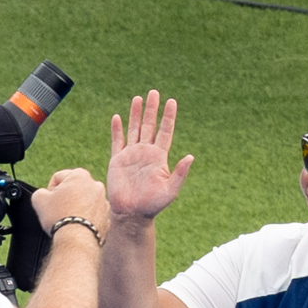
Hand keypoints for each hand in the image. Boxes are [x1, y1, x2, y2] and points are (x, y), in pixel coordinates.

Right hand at [28, 166, 108, 236]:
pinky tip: (77, 227)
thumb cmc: (59, 217)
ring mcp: (104, 202)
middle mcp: (95, 185)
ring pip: (84, 202)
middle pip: (73, 189)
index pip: (58, 178)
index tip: (49, 202)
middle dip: (65, 199)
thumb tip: (44, 195)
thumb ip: (40, 192)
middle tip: (57, 211)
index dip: (49, 190)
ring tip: (68, 220)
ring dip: (75, 208)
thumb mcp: (39, 199)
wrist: (77, 241)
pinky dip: (85, 219)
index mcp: (80, 175)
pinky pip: (92, 216)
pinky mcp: (107, 218)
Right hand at [107, 91, 193, 222]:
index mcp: (159, 157)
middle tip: (154, 92)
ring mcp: (131, 155)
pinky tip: (117, 117)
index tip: (171, 101)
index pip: (165, 131)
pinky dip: (117, 130)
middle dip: (151, 109)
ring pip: (134, 129)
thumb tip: (191, 157)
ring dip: (135, 114)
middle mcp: (145, 153)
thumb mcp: (171, 190)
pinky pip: (117, 142)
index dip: (168, 117)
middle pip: (149, 126)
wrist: (132, 214)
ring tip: (138, 98)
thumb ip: (180, 173)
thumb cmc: (153, 205)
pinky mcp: (117, 161)